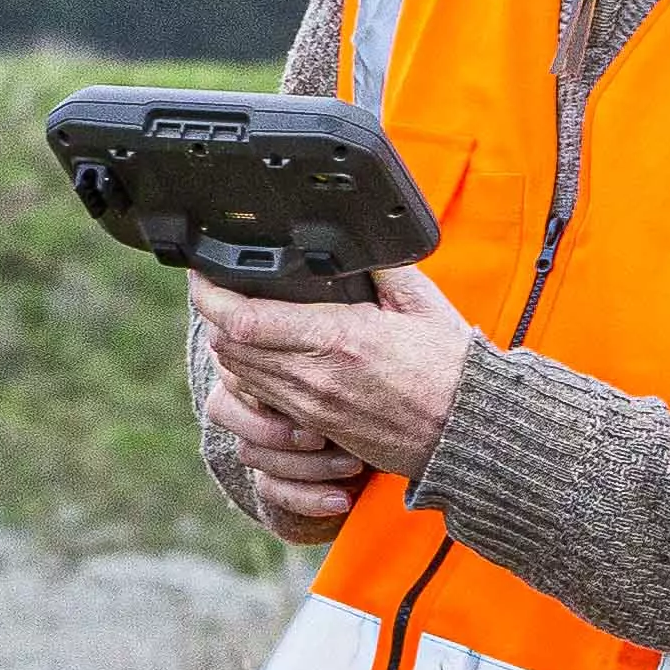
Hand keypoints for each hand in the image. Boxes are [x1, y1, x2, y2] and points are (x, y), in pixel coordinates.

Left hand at [192, 264, 482, 526]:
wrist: (470, 433)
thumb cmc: (453, 368)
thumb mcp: (421, 302)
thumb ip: (379, 265)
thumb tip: (352, 236)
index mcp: (336, 338)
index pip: (243, 318)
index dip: (208, 295)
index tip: (200, 273)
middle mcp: (314, 376)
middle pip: (229, 346)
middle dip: (215, 316)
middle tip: (216, 288)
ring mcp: (311, 407)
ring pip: (241, 374)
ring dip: (231, 345)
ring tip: (237, 316)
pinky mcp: (316, 428)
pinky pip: (263, 399)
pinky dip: (253, 374)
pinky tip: (265, 354)